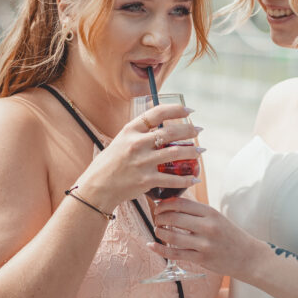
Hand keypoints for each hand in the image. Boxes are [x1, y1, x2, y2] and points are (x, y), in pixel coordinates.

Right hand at [76, 103, 201, 209]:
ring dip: (192, 152)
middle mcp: (137, 144)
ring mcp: (142, 162)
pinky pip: (172, 179)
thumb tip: (156, 125)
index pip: (157, 113)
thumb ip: (137, 133)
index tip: (189, 111)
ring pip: (175, 153)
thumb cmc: (108, 164)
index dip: (176, 110)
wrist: (97, 187)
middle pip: (170, 132)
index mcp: (130, 130)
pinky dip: (186, 179)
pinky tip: (194, 179)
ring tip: (200, 151)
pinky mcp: (146, 180)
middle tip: (199, 131)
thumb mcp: (119, 141)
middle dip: (189, 130)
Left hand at [148, 196, 259, 278]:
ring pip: (172, 236)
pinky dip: (160, 249)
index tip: (159, 205)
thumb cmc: (230, 235)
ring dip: (159, 232)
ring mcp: (204, 244)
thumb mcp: (217, 217)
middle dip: (159, 217)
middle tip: (156, 218)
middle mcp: (207, 227)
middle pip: (173, 217)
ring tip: (157, 230)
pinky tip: (151, 245)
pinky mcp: (201, 259)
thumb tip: (173, 203)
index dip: (165, 203)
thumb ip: (197, 211)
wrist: (248, 257)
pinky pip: (175, 253)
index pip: (181, 203)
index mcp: (210, 213)